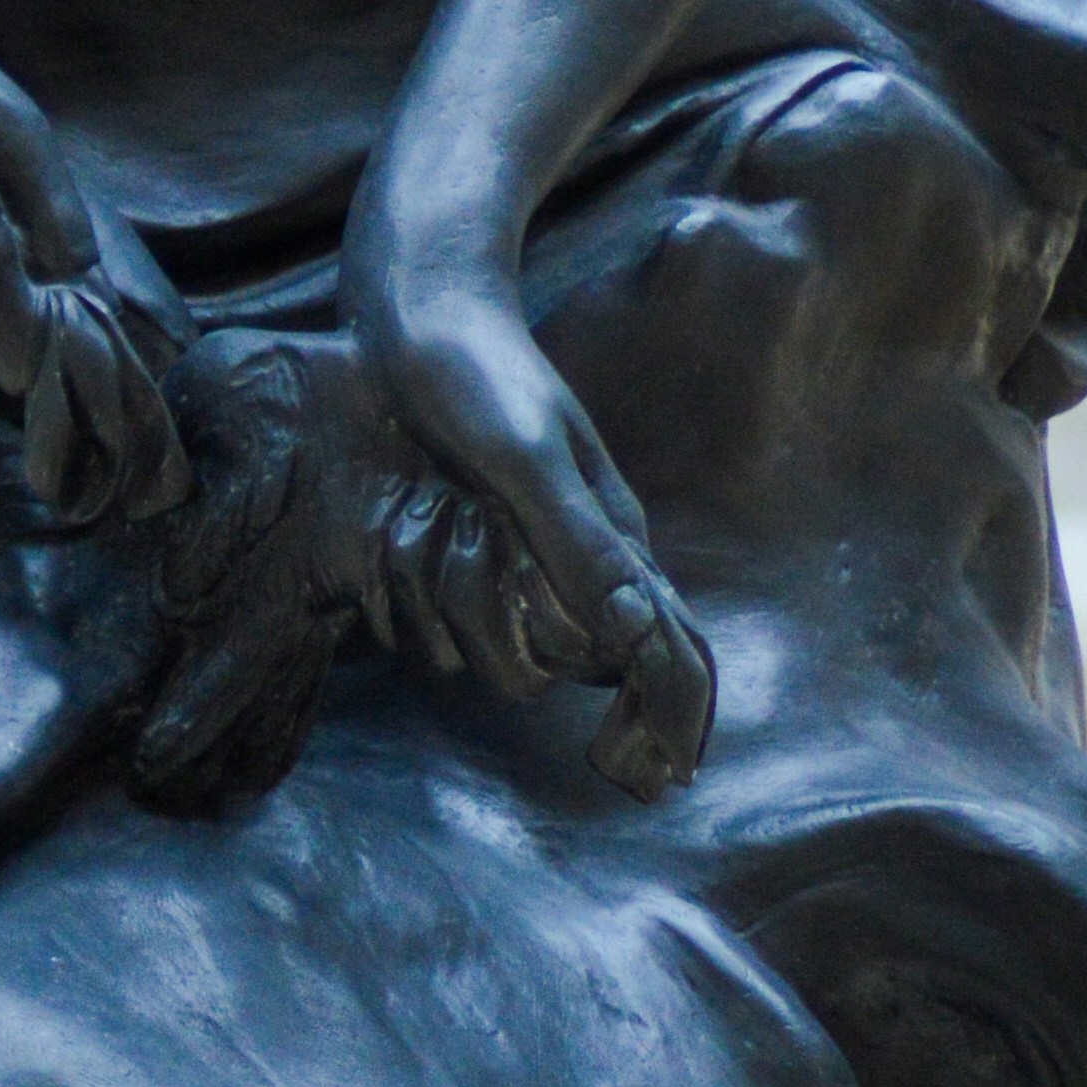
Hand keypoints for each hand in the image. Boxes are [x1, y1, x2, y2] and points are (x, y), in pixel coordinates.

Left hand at [342, 223, 713, 798]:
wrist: (413, 310)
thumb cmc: (471, 374)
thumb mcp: (524, 458)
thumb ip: (579, 544)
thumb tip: (636, 633)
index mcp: (616, 543)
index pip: (675, 655)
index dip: (671, 723)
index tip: (639, 777)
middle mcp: (583, 557)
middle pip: (604, 669)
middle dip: (581, 686)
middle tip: (588, 730)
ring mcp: (530, 551)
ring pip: (524, 645)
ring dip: (475, 621)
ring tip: (442, 549)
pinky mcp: (477, 540)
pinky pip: (466, 612)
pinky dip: (438, 599)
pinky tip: (411, 551)